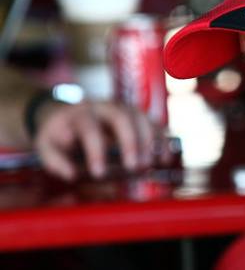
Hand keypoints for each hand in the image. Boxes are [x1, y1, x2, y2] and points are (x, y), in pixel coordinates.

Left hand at [34, 101, 172, 180]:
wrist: (65, 113)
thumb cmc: (58, 133)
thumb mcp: (46, 146)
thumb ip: (55, 160)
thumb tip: (70, 173)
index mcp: (79, 112)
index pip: (89, 127)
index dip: (96, 150)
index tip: (99, 172)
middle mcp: (103, 105)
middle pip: (121, 116)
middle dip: (130, 141)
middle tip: (134, 166)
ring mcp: (121, 107)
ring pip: (139, 115)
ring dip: (148, 139)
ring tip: (150, 163)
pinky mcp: (134, 114)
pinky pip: (151, 122)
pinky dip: (160, 138)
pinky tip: (163, 156)